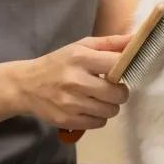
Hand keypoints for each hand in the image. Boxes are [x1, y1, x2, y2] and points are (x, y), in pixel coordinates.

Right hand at [16, 34, 131, 130]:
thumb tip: (136, 40)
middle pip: (117, 93)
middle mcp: (75, 80)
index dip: (125, 69)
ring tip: (99, 98)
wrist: (26, 85)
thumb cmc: (58, 63)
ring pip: (110, 111)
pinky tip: (89, 107)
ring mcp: (71, 103)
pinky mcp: (67, 120)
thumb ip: (110, 43)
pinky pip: (98, 123)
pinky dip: (98, 117)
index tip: (123, 71)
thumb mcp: (81, 46)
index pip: (116, 64)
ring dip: (109, 105)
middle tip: (111, 87)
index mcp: (80, 58)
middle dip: (119, 91)